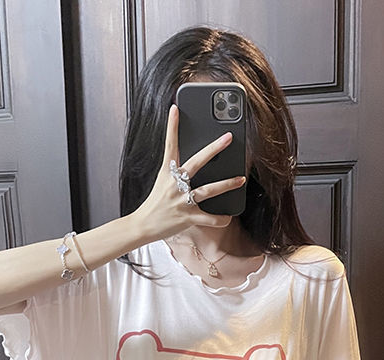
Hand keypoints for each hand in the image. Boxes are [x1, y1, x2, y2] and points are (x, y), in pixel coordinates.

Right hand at [133, 104, 246, 241]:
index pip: (170, 145)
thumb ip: (176, 172)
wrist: (142, 226)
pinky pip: (209, 218)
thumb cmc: (155, 204)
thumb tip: (191, 164)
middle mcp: (174, 184)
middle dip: (214, 149)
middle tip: (228, 137)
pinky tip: (228, 216)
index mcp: (167, 173)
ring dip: (227, 184)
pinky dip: (221, 218)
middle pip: (197, 162)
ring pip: (209, 190)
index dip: (172, 127)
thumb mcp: (162, 183)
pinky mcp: (188, 217)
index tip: (175, 109)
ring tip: (241, 179)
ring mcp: (182, 201)